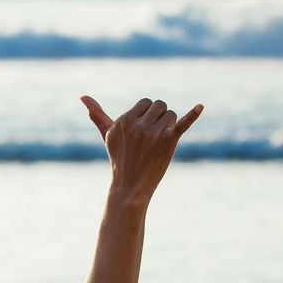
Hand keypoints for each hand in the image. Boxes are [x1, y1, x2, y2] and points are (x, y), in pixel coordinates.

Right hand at [82, 96, 202, 203]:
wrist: (130, 186)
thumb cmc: (119, 158)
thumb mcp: (107, 135)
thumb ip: (97, 114)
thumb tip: (82, 96)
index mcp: (124, 120)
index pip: (146, 103)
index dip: (147, 116)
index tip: (141, 133)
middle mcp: (138, 125)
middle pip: (160, 105)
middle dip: (158, 119)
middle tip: (150, 139)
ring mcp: (154, 133)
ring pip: (171, 114)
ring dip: (168, 126)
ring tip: (158, 144)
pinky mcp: (169, 141)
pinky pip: (183, 123)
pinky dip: (193, 115)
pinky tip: (200, 107)